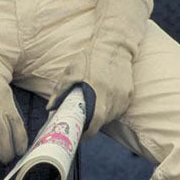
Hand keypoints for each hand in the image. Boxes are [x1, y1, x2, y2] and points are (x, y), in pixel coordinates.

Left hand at [48, 0, 148, 138]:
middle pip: (102, 122)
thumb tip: (50, 108)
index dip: (86, 133)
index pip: (94, 124)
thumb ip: (60, 91)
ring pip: (111, 116)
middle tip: (80, 121)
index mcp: (98, 93)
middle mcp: (114, 98)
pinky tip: (102, 99)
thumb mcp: (71, 72)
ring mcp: (124, 97)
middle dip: (91, 124)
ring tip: (91, 107)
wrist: (113, 45)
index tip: (78, 135)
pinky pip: (118, 109)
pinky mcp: (130, 95)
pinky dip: (110, 109)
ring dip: (101, 116)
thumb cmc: (90, 58)